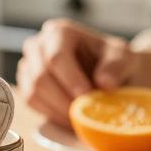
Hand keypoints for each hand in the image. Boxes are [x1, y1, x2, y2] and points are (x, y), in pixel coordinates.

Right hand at [17, 18, 150, 126]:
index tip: (87, 96)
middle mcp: (38, 45)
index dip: (70, 79)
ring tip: (80, 118)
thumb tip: (104, 82)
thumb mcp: (125, 58)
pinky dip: (50, 114)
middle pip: (40, 76)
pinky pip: (31, 103)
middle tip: (85, 114)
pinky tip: (70, 118)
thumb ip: (117, 66)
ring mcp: (28, 65)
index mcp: (60, 32)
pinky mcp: (26, 85)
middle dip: (63, 99)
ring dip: (57, 110)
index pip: (56, 57)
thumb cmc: (114, 63)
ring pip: (33, 92)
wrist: (108, 74)